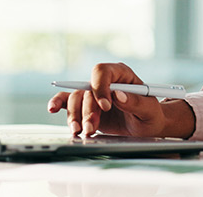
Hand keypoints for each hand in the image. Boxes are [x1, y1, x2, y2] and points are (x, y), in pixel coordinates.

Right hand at [47, 62, 193, 137]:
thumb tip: (118, 95)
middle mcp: (104, 82)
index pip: (102, 71)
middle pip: (86, 89)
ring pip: (75, 98)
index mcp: (120, 74)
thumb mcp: (149, 110)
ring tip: (81, 131)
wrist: (145, 127)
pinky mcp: (85, 106)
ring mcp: (93, 94)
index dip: (100, 87)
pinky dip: (58, 104)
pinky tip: (52, 109)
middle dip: (87, 110)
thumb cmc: (150, 115)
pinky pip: (67, 101)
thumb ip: (136, 102)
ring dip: (75, 116)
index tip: (105, 106)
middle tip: (92, 127)